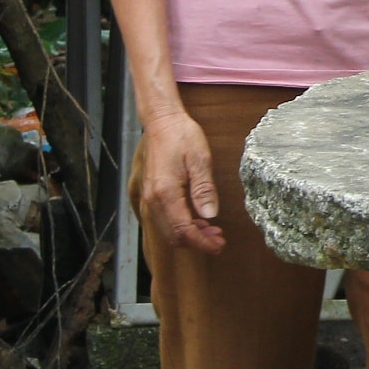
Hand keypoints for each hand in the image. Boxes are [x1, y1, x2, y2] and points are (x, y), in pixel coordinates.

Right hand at [133, 107, 225, 254]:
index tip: (218, 246)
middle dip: (196, 243)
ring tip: (213, 232)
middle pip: (173, 235)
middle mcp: (153, 199)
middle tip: (219, 241)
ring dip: (189, 236)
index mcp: (165, 193)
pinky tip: (199, 220)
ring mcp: (149, 197)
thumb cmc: (182, 137)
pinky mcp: (151, 194)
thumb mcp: (200, 160)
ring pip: (168, 230)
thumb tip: (209, 215)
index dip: (201, 242)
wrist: (162, 122)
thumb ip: (204, 189)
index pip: (182, 230)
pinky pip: (164, 219)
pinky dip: (181, 226)